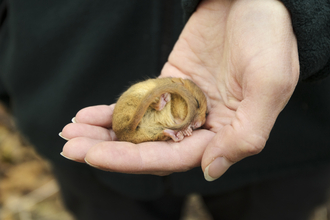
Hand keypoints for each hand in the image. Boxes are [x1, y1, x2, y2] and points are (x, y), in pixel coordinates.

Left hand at [61, 0, 298, 179]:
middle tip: (70, 149)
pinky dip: (113, 111)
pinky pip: (138, 103)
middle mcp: (201, 124)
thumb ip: (245, 135)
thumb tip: (210, 170)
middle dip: (110, 151)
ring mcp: (182, 104)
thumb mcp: (270, 85)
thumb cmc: (270, 38)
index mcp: (225, 132)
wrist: (255, 0)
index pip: (174, 158)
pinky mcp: (168, 83)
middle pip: (150, 147)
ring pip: (139, 128)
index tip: (95, 158)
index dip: (134, 161)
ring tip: (70, 133)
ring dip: (104, 134)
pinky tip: (88, 115)